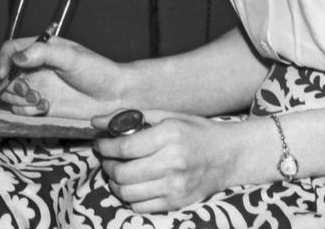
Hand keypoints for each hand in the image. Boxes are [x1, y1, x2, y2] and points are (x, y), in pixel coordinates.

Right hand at [0, 35, 126, 118]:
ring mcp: (38, 88)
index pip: (10, 50)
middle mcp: (35, 69)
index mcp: (40, 50)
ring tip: (39, 100)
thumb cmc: (97, 70)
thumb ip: (43, 53)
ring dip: (19, 99)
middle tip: (28, 91)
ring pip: (11, 95)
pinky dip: (28, 111)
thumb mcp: (71, 56)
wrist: (115, 97)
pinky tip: (45, 108)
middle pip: (6, 75)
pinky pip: (22, 110)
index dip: (2, 61)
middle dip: (12, 85)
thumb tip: (17, 58)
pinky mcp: (43, 107)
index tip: (4, 74)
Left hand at [93, 112, 244, 212]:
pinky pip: (141, 207)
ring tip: (115, 172)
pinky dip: (129, 197)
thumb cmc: (194, 131)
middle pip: (123, 173)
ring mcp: (176, 186)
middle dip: (106, 165)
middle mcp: (172, 163)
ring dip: (114, 183)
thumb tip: (96, 120)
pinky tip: (131, 185)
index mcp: (168, 136)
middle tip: (106, 158)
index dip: (105, 146)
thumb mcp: (166, 116)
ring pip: (128, 193)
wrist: (228, 156)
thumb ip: (129, 117)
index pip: (125, 147)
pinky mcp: (178, 202)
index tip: (100, 143)